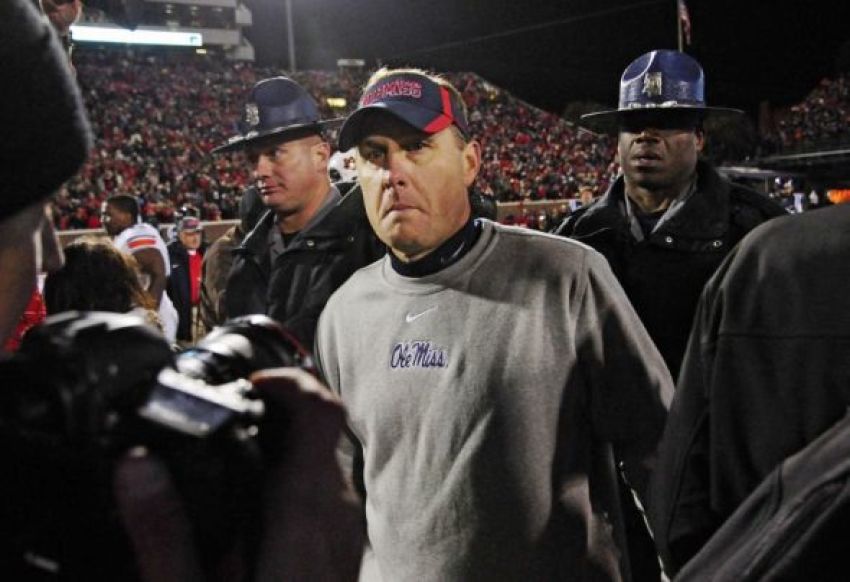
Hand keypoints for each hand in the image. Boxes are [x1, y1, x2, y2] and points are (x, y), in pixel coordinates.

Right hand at [113, 368, 363, 581]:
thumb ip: (165, 533)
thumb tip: (138, 466)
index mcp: (303, 512)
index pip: (322, 411)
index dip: (290, 380)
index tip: (248, 383)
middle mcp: (336, 511)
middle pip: (324, 426)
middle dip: (280, 408)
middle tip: (228, 415)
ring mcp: (346, 529)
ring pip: (326, 456)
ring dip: (287, 442)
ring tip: (235, 455)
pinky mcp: (343, 546)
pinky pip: (326, 487)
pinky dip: (295, 473)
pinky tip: (255, 503)